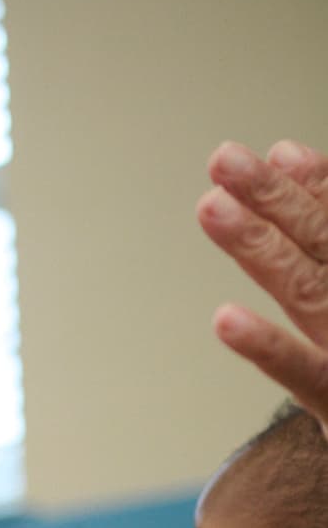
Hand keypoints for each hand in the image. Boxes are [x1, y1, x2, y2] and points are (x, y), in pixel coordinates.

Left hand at [199, 140, 327, 428]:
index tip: (278, 152)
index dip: (317, 189)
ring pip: (311, 291)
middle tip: (224, 158)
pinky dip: (268, 347)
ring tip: (211, 207)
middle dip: (277, 199)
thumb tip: (295, 165)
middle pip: (326, 245)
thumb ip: (324, 251)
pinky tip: (223, 320)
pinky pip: (305, 375)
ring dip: (261, 247)